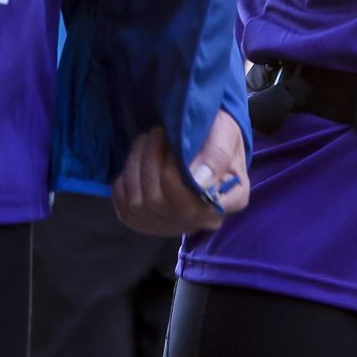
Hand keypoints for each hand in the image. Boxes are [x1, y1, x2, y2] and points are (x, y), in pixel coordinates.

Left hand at [111, 110, 248, 236]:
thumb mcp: (225, 131)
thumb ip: (216, 153)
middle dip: (151, 161)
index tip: (173, 139)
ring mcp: (176, 225)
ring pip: (140, 205)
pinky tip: (137, 163)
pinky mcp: (151, 224)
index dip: (174, 172)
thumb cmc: (217, 133)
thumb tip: (198, 181)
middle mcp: (204, 220)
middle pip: (162, 203)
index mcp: (231, 199)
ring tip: (147, 141)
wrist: (203, 137)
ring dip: (136, 165)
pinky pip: (126, 210)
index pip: (195, 202)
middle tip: (157, 132)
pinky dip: (125, 182)